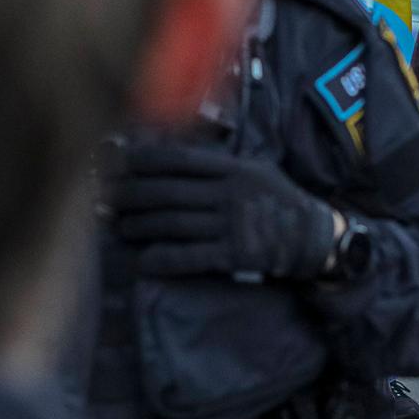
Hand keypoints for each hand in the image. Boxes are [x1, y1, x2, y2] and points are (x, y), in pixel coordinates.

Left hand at [111, 143, 337, 280]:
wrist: (312, 236)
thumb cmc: (278, 200)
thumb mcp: (254, 169)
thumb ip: (218, 164)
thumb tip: (170, 159)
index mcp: (233, 168)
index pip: (179, 161)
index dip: (143, 162)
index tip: (116, 163)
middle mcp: (230, 193)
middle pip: (169, 192)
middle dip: (131, 195)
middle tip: (105, 198)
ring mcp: (232, 225)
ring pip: (174, 223)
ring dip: (140, 225)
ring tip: (118, 226)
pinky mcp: (235, 255)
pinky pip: (191, 257)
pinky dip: (164, 258)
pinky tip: (142, 260)